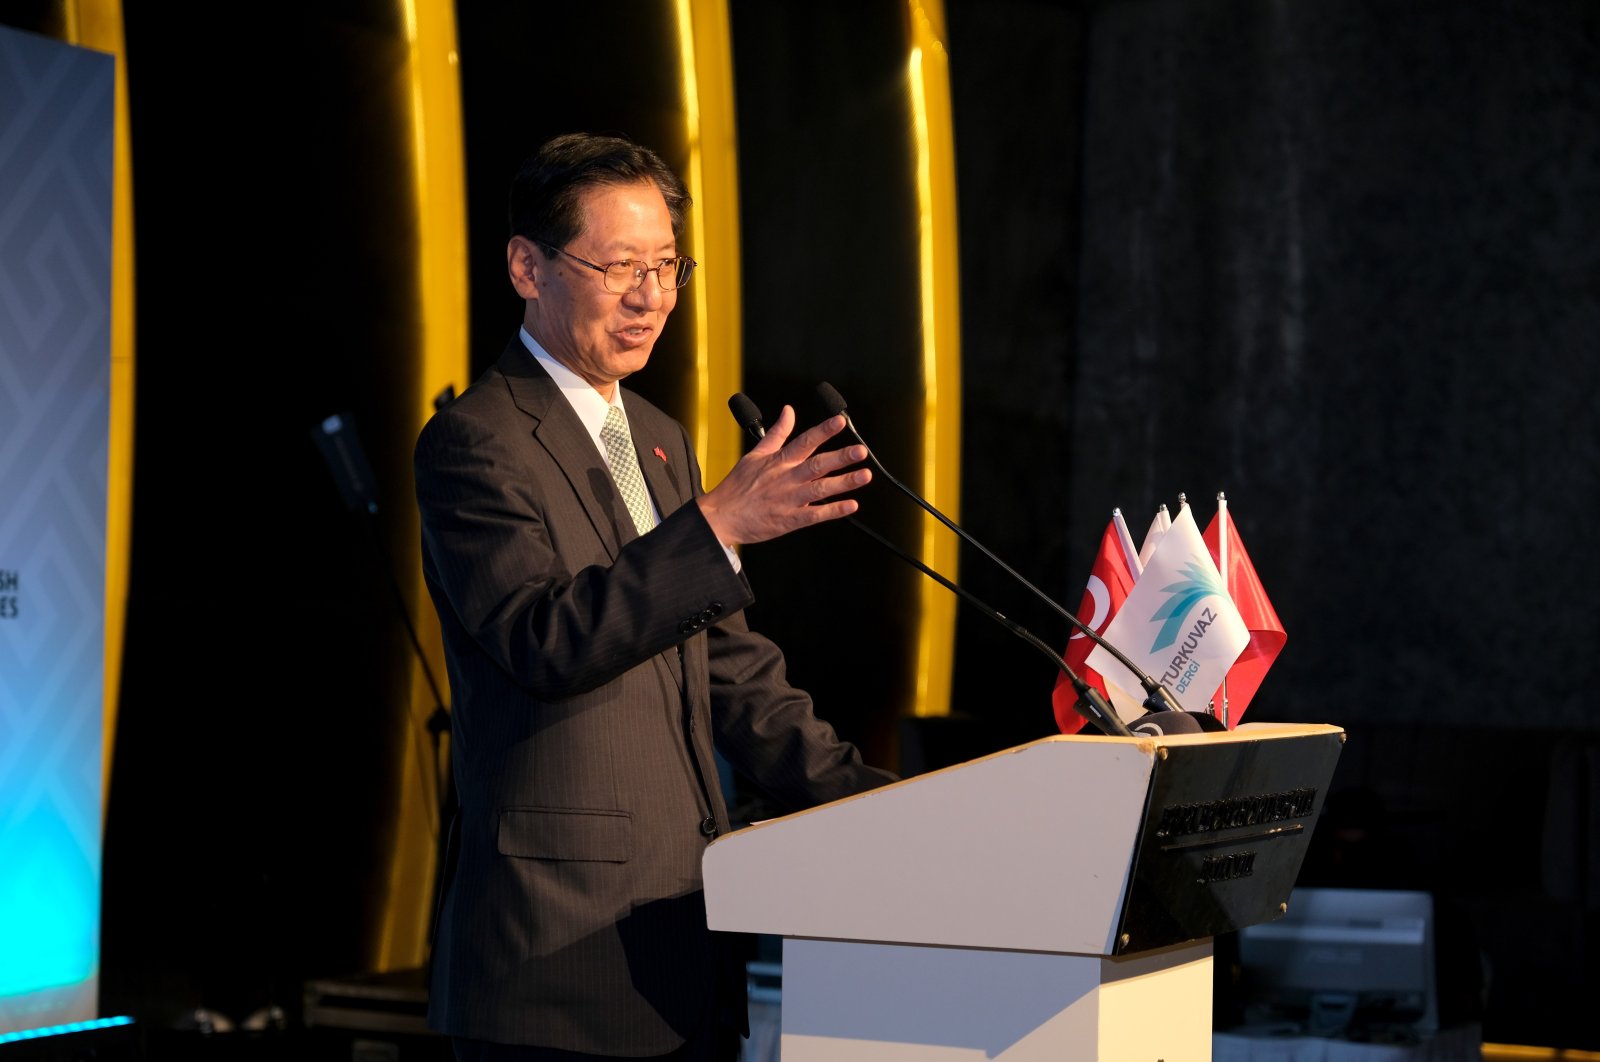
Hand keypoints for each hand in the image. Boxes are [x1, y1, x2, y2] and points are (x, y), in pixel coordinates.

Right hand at [696, 406, 871, 546]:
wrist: (720, 517)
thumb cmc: (737, 486)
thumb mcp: (755, 454)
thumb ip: (777, 432)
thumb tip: (789, 411)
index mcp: (779, 461)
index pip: (804, 441)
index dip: (823, 430)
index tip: (840, 421)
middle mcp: (786, 478)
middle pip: (817, 464)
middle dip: (841, 457)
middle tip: (860, 451)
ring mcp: (788, 499)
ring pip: (820, 488)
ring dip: (843, 482)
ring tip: (864, 475)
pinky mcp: (789, 520)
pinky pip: (814, 515)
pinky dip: (833, 511)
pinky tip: (850, 506)